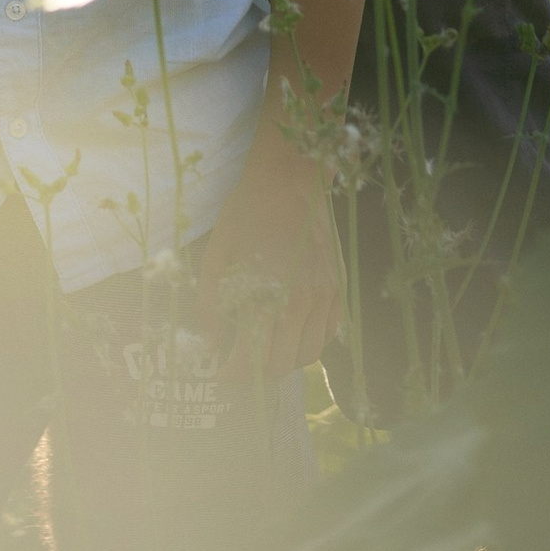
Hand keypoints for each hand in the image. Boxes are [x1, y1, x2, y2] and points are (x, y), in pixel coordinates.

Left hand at [200, 129, 344, 377]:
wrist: (291, 176)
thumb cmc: (247, 212)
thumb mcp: (216, 254)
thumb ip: (211, 303)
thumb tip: (211, 340)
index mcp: (268, 298)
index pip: (252, 360)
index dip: (233, 374)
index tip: (221, 373)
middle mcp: (301, 304)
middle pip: (283, 365)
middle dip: (259, 374)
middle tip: (241, 367)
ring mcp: (325, 296)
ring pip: (310, 354)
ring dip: (287, 361)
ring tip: (266, 352)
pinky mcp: (338, 285)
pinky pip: (329, 332)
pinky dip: (311, 342)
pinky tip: (293, 333)